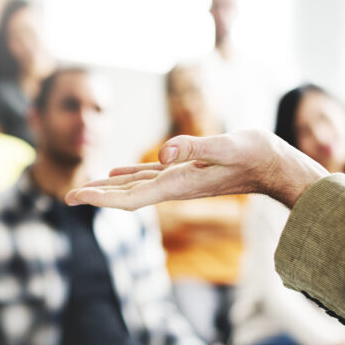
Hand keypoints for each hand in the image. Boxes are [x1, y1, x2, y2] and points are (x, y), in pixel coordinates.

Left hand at [65, 130, 327, 210]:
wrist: (278, 165)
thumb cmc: (256, 154)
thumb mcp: (225, 145)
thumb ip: (195, 148)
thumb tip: (164, 152)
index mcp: (176, 183)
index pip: (129, 197)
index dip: (99, 198)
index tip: (74, 197)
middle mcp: (174, 186)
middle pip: (126, 195)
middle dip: (96, 196)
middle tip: (66, 197)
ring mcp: (180, 180)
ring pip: (135, 186)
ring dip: (108, 187)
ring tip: (83, 188)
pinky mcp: (187, 170)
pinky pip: (150, 175)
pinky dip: (130, 174)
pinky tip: (117, 171)